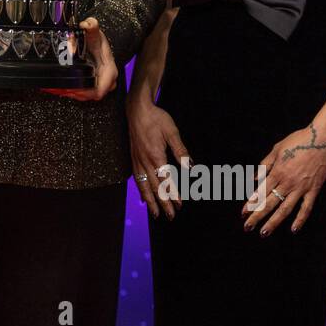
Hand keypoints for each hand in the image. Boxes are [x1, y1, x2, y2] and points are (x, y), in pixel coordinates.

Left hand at [42, 17, 116, 101]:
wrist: (98, 43)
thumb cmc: (97, 40)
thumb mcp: (95, 31)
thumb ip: (92, 25)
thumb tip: (86, 24)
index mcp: (109, 71)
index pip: (99, 90)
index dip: (85, 92)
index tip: (71, 89)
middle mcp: (106, 80)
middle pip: (89, 95)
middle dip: (73, 93)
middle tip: (57, 88)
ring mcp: (99, 84)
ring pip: (83, 96)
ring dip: (68, 93)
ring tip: (53, 88)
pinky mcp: (91, 85)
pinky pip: (80, 93)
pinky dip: (69, 91)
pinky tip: (57, 88)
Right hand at [127, 99, 189, 219]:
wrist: (136, 109)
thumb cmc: (156, 118)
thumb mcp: (172, 131)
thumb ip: (181, 150)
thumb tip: (191, 166)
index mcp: (156, 155)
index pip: (166, 180)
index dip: (173, 194)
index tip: (180, 205)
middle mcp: (145, 161)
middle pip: (154, 187)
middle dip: (163, 203)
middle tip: (170, 217)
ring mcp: (137, 160)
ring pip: (143, 186)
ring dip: (150, 201)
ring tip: (155, 214)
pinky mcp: (134, 158)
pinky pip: (137, 179)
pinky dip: (140, 190)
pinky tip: (143, 198)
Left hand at [241, 123, 325, 236]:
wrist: (321, 139)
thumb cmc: (297, 141)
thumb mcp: (276, 149)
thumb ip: (264, 165)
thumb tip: (254, 179)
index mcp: (277, 172)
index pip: (260, 192)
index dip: (250, 204)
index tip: (242, 214)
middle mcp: (287, 183)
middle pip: (269, 203)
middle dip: (257, 216)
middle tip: (247, 228)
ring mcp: (301, 188)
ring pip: (285, 209)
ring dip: (274, 222)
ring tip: (264, 233)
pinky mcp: (314, 190)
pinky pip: (306, 208)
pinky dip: (300, 219)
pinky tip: (293, 229)